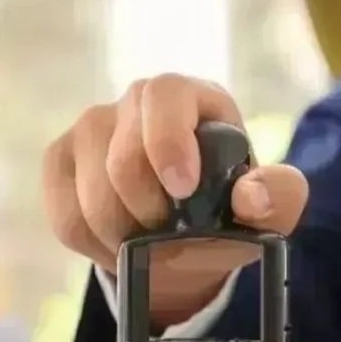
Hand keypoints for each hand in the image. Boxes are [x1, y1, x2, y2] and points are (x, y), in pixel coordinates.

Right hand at [41, 74, 308, 327]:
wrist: (190, 243)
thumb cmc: (233, 214)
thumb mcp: (272, 209)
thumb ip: (278, 197)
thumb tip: (252, 196)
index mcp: (194, 99)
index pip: (166, 93)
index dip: (167, 140)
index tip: (183, 189)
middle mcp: (138, 102)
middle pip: (120, 153)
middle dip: (144, 207)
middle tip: (168, 235)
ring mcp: (94, 128)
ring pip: (86, 184)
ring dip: (119, 230)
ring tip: (146, 246)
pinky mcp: (62, 161)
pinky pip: (64, 210)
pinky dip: (92, 242)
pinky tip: (118, 248)